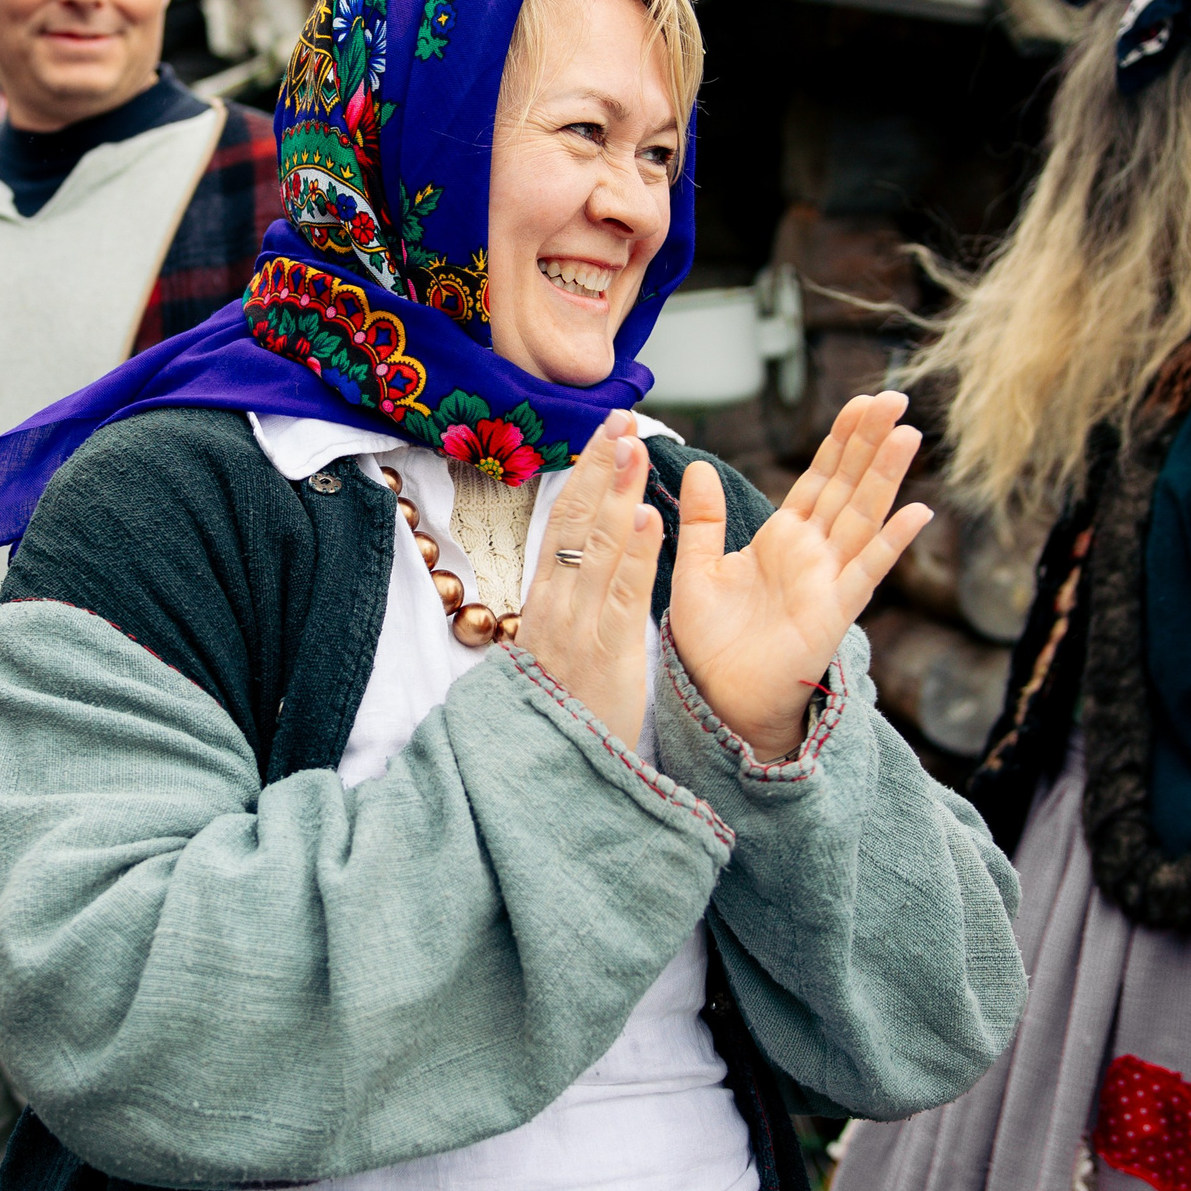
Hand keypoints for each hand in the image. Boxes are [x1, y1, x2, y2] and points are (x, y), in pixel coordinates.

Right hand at [515, 412, 664, 744]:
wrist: (543, 772)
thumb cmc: (558, 711)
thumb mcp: (555, 647)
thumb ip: (566, 602)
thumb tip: (578, 561)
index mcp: (544, 599)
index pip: (562, 521)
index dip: (584, 474)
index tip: (605, 433)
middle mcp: (555, 603)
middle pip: (575, 520)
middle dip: (599, 466)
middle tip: (621, 417)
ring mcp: (577, 626)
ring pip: (597, 547)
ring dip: (617, 491)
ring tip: (635, 446)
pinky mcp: (605, 653)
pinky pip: (623, 595)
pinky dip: (634, 554)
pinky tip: (647, 516)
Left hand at [668, 392, 930, 760]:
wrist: (718, 697)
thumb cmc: (710, 641)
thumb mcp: (697, 568)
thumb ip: (703, 519)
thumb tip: (699, 464)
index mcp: (783, 539)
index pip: (819, 478)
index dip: (840, 441)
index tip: (860, 402)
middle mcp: (814, 553)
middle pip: (849, 486)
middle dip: (870, 442)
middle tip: (894, 396)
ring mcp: (829, 580)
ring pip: (862, 517)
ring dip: (886, 477)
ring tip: (909, 434)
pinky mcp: (833, 612)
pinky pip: (866, 571)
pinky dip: (892, 542)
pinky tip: (919, 511)